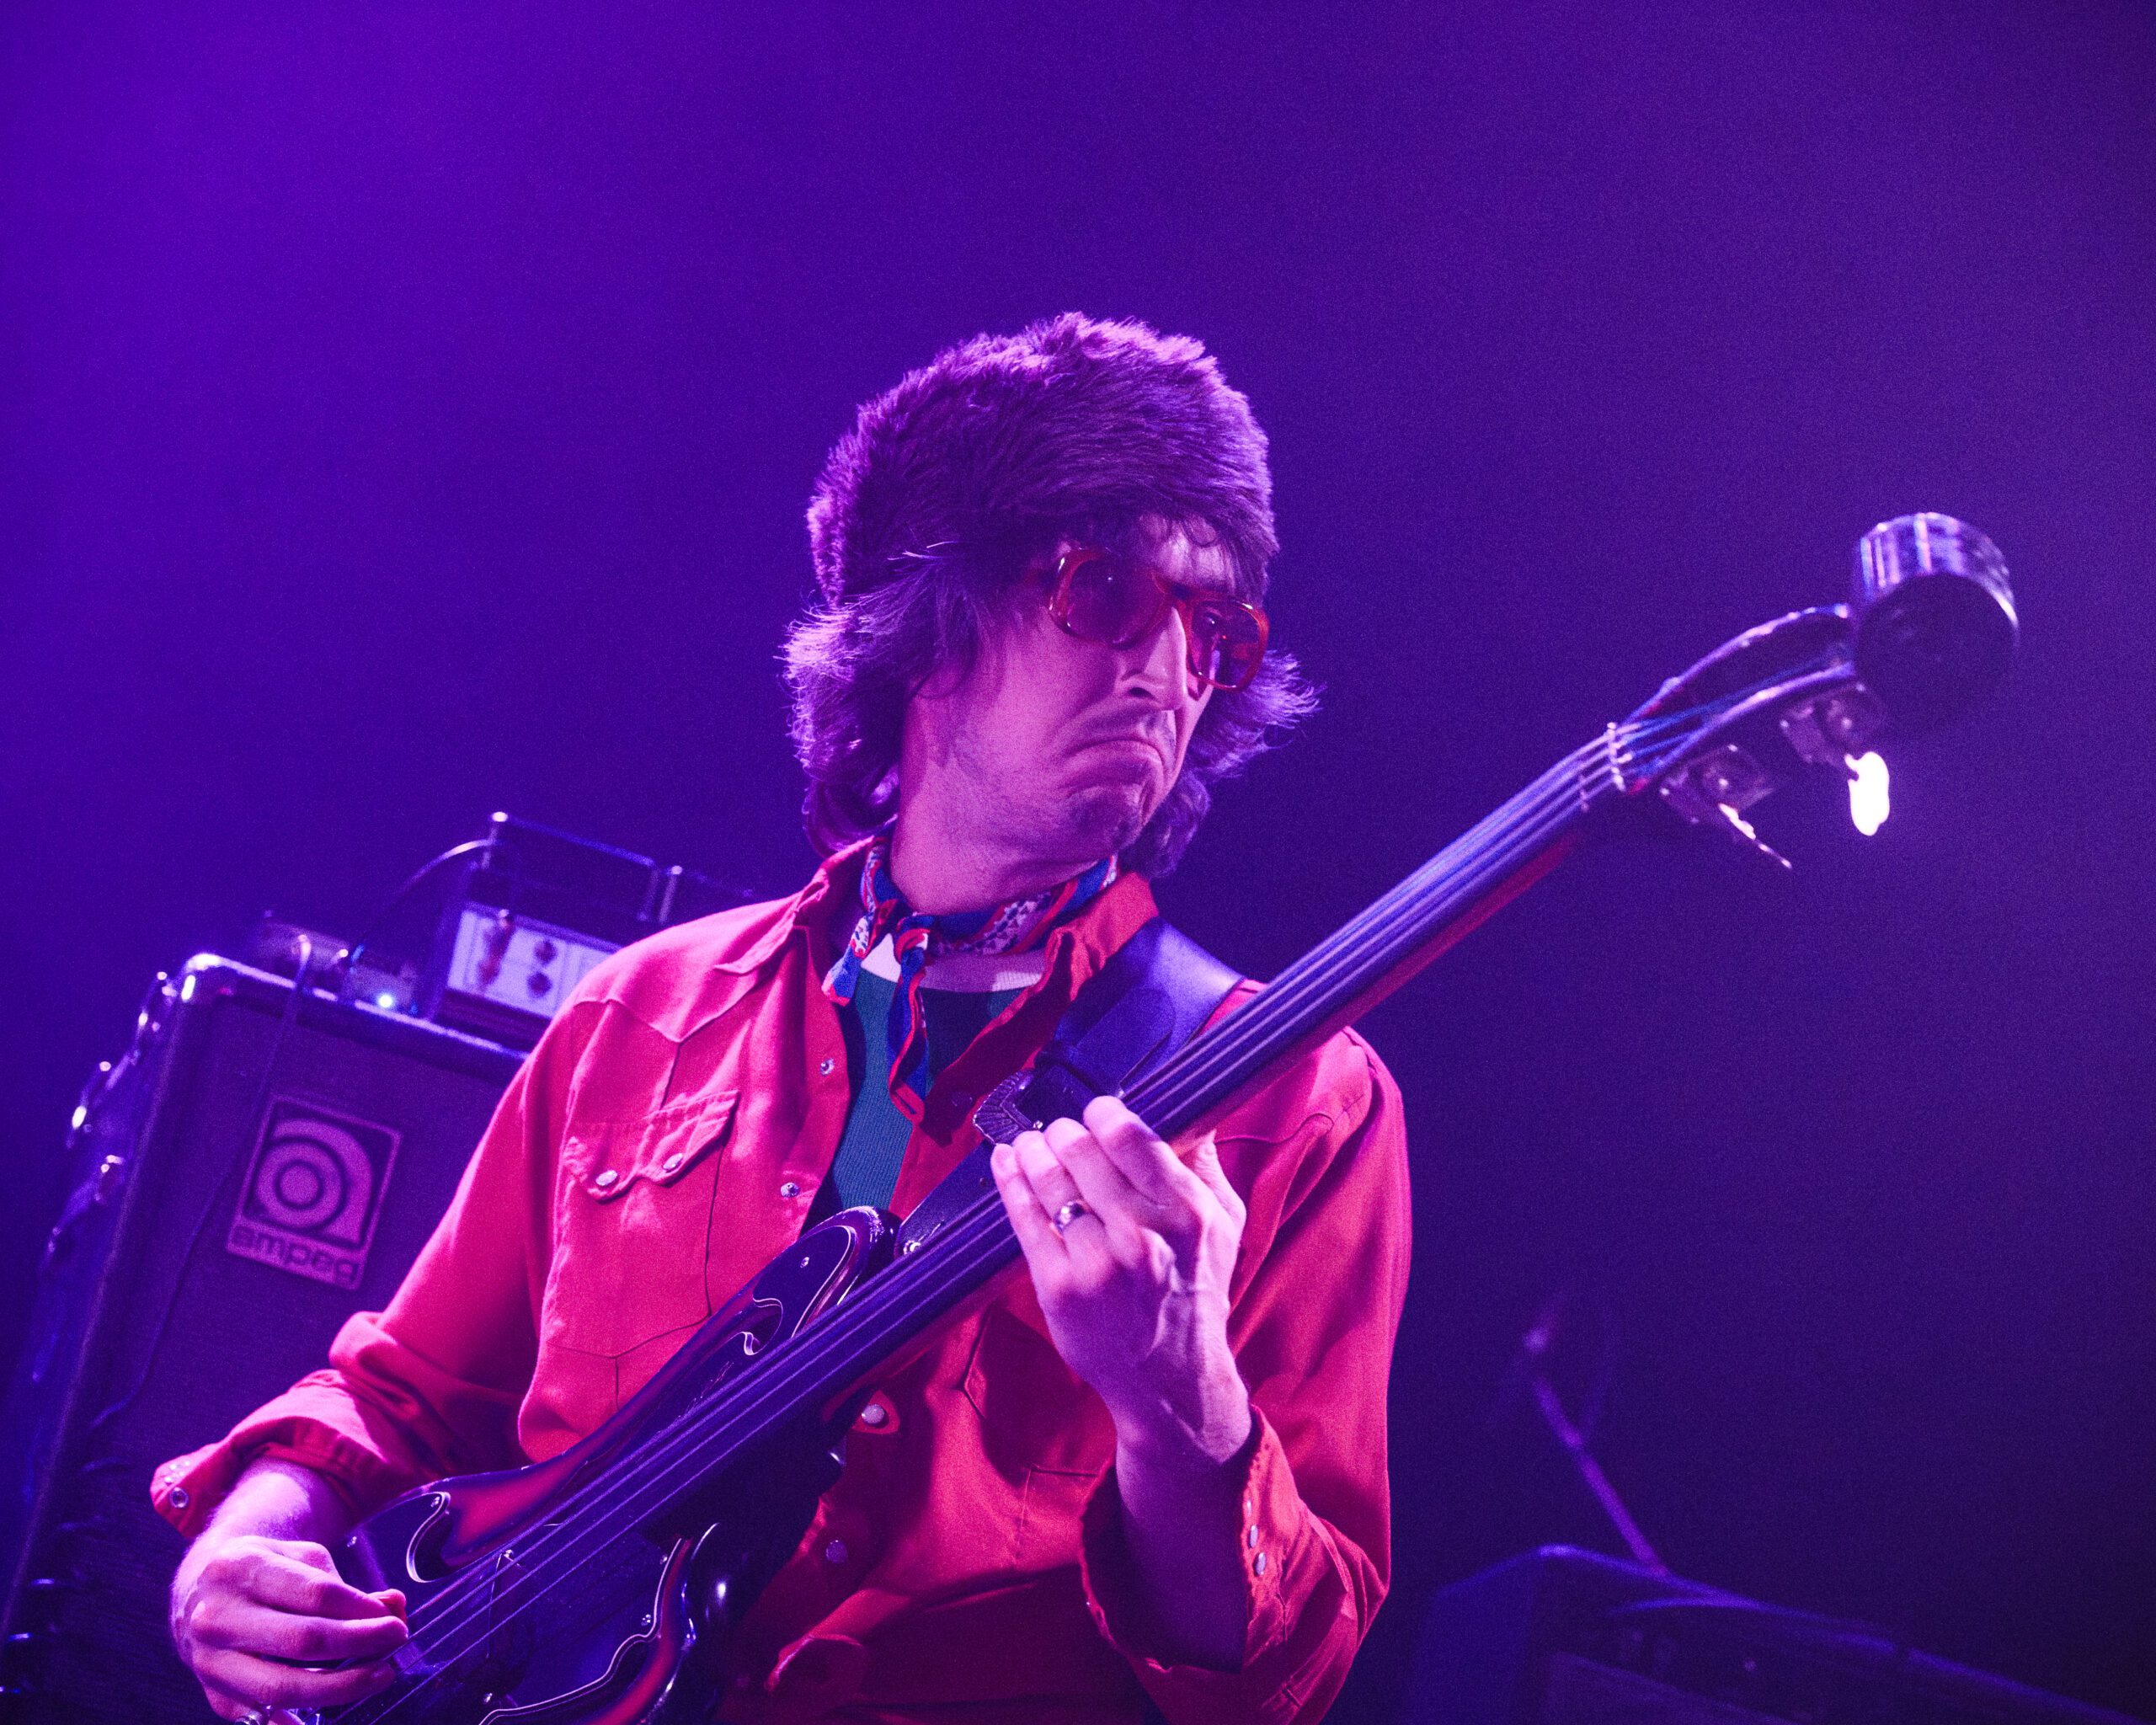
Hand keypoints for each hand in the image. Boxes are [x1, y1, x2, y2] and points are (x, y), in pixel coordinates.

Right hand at [171, 1531, 407, 1719]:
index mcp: (241, 1568)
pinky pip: (257, 1719)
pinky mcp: (213, 1694)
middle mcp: (217, 1616)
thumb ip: (346, 1585)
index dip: (360, 1609)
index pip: (315, 1594)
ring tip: (379, 1674)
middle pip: (301, 1641)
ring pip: (280, 1686)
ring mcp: (209, 1661)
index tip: (392, 1617)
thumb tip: (393, 1607)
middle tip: (397, 1640)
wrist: (202, 1589)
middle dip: (359, 1644)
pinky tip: (319, 1724)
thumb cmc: (266, 1570)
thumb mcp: (301, 1558)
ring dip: (340, 1687)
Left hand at [991, 1094, 1251, 1465]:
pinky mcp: (1059, 1288)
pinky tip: (1006, 1164)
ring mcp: (1097, 1264)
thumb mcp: (1224, 1225)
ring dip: (1032, 1150)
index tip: (1095, 1111)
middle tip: (1059, 1130)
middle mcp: (1142, 1236)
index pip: (1132, 1139)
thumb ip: (1206, 1165)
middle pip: (1081, 1153)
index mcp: (1187, 1213)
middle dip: (1063, 1132)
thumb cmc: (1196, 1292)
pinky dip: (1011, 1183)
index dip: (1104, 1114)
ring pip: (1048, 1181)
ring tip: (1029, 1142)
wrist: (1170, 1379)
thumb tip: (1193, 1109)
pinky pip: (1025, 1219)